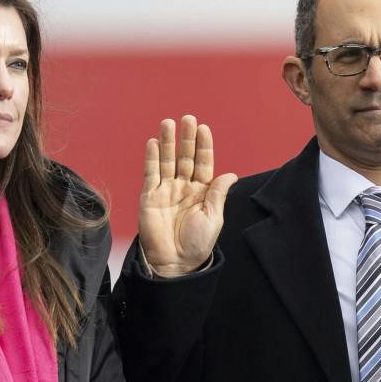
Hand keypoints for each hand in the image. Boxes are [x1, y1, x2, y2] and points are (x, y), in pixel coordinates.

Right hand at [139, 116, 235, 276]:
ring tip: (168, 123)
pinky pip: (151, 173)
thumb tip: (231, 174)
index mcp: (202, 192)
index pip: (203, 163)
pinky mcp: (149, 197)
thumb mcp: (213, 218)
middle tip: (188, 118)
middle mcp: (184, 187)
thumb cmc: (197, 244)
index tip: (204, 128)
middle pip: (185, 157)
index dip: (203, 146)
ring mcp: (166, 190)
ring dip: (168, 142)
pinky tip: (155, 143)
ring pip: (167, 161)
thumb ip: (218, 194)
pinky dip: (152, 158)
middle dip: (186, 138)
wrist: (174, 262)